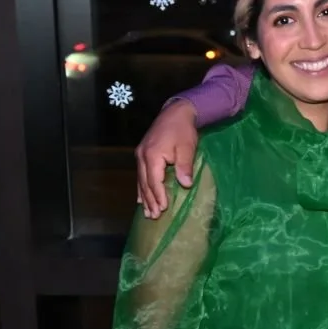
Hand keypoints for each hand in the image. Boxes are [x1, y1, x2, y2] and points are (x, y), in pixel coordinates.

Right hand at [134, 101, 200, 217]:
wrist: (175, 112)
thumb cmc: (183, 130)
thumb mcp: (187, 147)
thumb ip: (185, 166)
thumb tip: (185, 185)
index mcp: (153, 155)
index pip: (154, 181)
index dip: (159, 196)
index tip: (163, 209)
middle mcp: (142, 156)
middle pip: (145, 183)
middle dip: (149, 200)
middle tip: (154, 217)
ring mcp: (140, 154)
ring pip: (140, 180)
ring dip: (144, 197)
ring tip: (147, 212)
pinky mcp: (142, 153)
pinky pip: (140, 174)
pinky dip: (140, 188)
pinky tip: (140, 198)